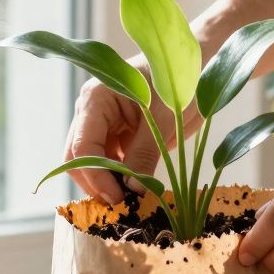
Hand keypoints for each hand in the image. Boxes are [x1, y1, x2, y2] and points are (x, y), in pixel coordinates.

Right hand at [64, 72, 199, 204]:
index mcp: (96, 99)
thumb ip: (145, 153)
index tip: (118, 198)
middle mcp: (91, 112)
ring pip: (90, 164)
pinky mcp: (116, 137)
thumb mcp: (165, 118)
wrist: (195, 67)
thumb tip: (132, 189)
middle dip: (96, 183)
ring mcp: (102, 125)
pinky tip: (136, 190)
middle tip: (122, 205)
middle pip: (77, 158)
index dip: (96, 177)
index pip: (83, 147)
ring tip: (131, 200)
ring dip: (106, 184)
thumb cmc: (180, 79)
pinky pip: (109, 163)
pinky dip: (118, 179)